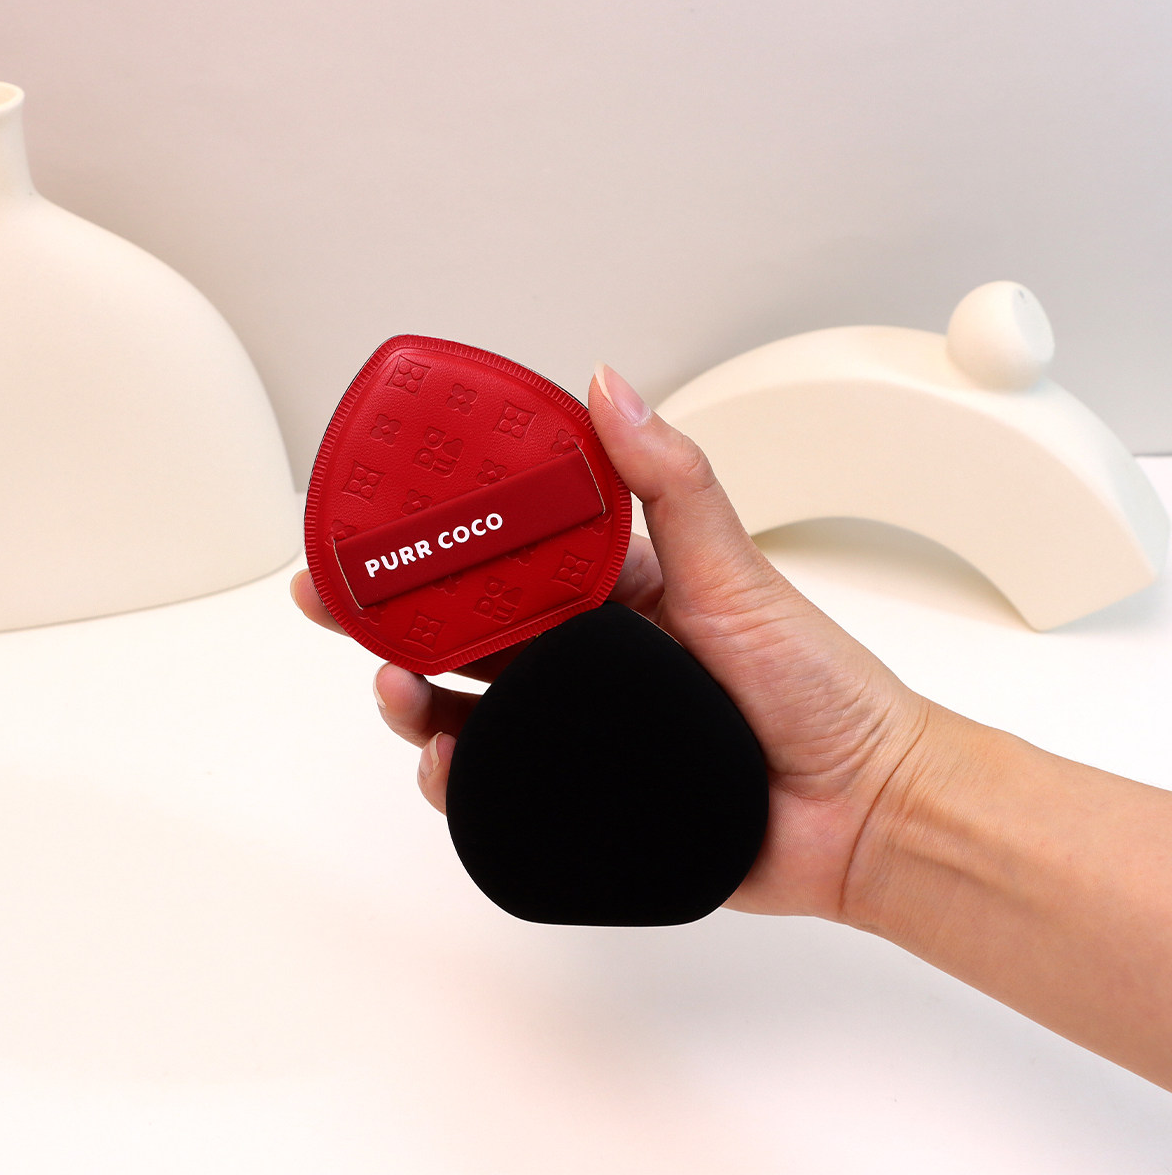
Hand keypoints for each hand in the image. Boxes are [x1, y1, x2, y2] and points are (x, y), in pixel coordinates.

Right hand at [291, 363, 933, 921]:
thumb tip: (612, 384)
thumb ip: (670, 483)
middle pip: (468, 630)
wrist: (858, 808)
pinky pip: (499, 783)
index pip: (508, 552)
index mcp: (615, 593)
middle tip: (334, 599)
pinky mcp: (581, 792)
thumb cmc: (816, 687)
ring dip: (413, 694)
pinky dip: (458, 775)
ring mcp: (581, 728)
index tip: (379, 515)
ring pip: (469, 708)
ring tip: (393, 684)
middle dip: (394, 614)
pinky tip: (445, 761)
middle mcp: (588, 658)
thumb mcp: (735, 569)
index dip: (439, 534)